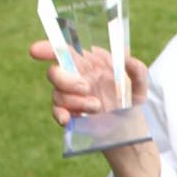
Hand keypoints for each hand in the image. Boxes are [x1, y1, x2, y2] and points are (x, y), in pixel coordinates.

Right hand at [28, 40, 148, 127]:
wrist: (129, 129)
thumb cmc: (132, 101)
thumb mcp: (140, 85)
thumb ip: (137, 70)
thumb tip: (128, 58)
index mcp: (90, 63)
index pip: (65, 50)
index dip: (48, 48)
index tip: (36, 51)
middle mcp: (76, 76)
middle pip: (54, 72)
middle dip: (65, 79)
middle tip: (86, 87)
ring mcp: (71, 96)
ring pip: (57, 94)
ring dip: (76, 101)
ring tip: (97, 107)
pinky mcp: (69, 113)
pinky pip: (56, 111)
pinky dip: (60, 115)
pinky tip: (68, 119)